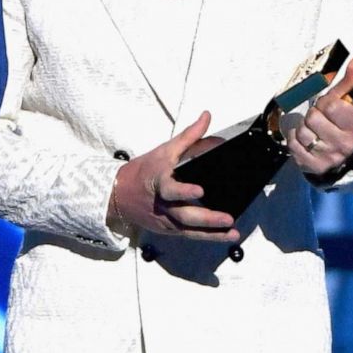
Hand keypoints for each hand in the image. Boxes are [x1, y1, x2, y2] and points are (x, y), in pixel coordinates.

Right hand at [107, 111, 239, 241]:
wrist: (120, 194)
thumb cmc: (145, 170)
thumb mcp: (164, 150)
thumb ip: (189, 135)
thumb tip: (206, 116)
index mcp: (160, 182)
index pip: (170, 188)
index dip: (183, 191)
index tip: (200, 191)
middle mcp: (163, 204)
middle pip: (183, 215)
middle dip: (206, 218)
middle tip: (227, 218)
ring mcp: (166, 219)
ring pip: (189, 230)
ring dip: (212, 232)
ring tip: (232, 231)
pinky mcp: (169, 230)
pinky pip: (190, 235)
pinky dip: (209, 236)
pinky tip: (227, 236)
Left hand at [287, 50, 352, 177]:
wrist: (340, 154)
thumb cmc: (342, 120)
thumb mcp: (349, 99)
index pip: (331, 105)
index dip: (326, 102)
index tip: (330, 106)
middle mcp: (346, 144)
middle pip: (313, 118)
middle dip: (313, 114)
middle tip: (321, 118)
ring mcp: (330, 157)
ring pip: (302, 132)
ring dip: (303, 127)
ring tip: (314, 130)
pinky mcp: (314, 167)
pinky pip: (293, 145)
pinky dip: (294, 139)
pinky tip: (305, 140)